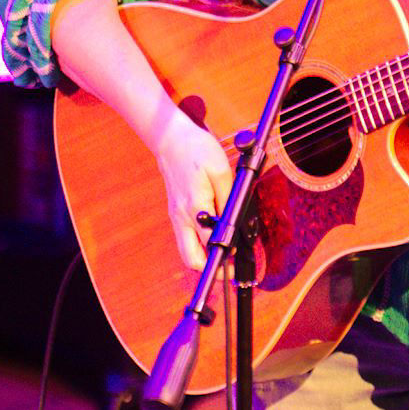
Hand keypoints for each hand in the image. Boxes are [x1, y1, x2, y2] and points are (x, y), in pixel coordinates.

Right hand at [155, 106, 233, 269]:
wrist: (171, 140)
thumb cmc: (197, 151)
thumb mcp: (222, 171)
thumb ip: (230, 199)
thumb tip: (236, 223)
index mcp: (195, 206)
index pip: (210, 242)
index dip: (226, 255)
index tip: (237, 263)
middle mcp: (182, 217)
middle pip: (191, 259)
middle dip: (211, 269)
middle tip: (231, 269)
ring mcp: (176, 217)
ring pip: (187, 252)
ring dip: (205, 258)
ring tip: (226, 256)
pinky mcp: (176, 214)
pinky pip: (186, 239)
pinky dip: (199, 245)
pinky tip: (214, 239)